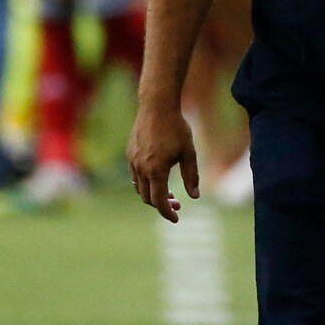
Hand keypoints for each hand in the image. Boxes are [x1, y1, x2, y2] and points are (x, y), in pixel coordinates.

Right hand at [126, 106, 199, 222]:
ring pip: (139, 187)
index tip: (176, 219)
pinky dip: (145, 182)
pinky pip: (135, 175)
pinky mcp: (130, 152)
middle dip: (162, 204)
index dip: (168, 213)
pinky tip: (157, 176)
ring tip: (168, 191)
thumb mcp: (188, 152)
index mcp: (156, 170)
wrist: (156, 105)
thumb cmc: (176, 127)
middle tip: (177, 203)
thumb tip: (194, 196)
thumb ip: (191, 176)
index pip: (159, 202)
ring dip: (152, 193)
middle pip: (147, 198)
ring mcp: (133, 160)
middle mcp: (141, 168)